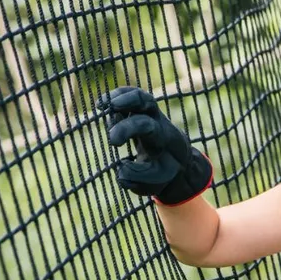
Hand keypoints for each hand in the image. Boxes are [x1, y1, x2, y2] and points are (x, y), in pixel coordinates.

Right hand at [97, 87, 212, 205]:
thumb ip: (135, 178)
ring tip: (102, 104)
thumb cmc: (163, 173)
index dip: (126, 128)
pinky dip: (119, 95)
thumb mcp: (153, 183)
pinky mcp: (143, 113)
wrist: (179, 164)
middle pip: (147, 102)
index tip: (113, 142)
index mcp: (162, 139)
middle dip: (127, 102)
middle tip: (108, 109)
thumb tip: (121, 166)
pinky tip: (102, 103)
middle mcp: (158, 122)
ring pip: (141, 96)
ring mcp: (152, 115)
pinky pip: (134, 98)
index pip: (146, 125)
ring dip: (121, 96)